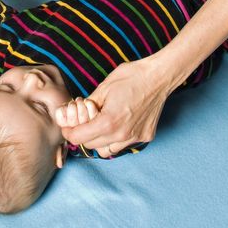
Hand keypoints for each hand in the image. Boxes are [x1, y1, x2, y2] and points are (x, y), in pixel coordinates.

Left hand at [55, 58, 169, 157]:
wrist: (159, 76)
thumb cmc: (131, 77)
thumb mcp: (103, 87)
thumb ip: (88, 105)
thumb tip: (76, 114)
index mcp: (108, 122)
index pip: (79, 137)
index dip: (69, 132)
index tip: (67, 127)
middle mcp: (121, 135)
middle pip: (91, 146)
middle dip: (83, 135)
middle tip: (83, 123)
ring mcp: (135, 138)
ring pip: (108, 150)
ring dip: (100, 141)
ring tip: (101, 126)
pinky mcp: (145, 136)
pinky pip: (125, 144)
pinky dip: (118, 138)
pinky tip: (119, 124)